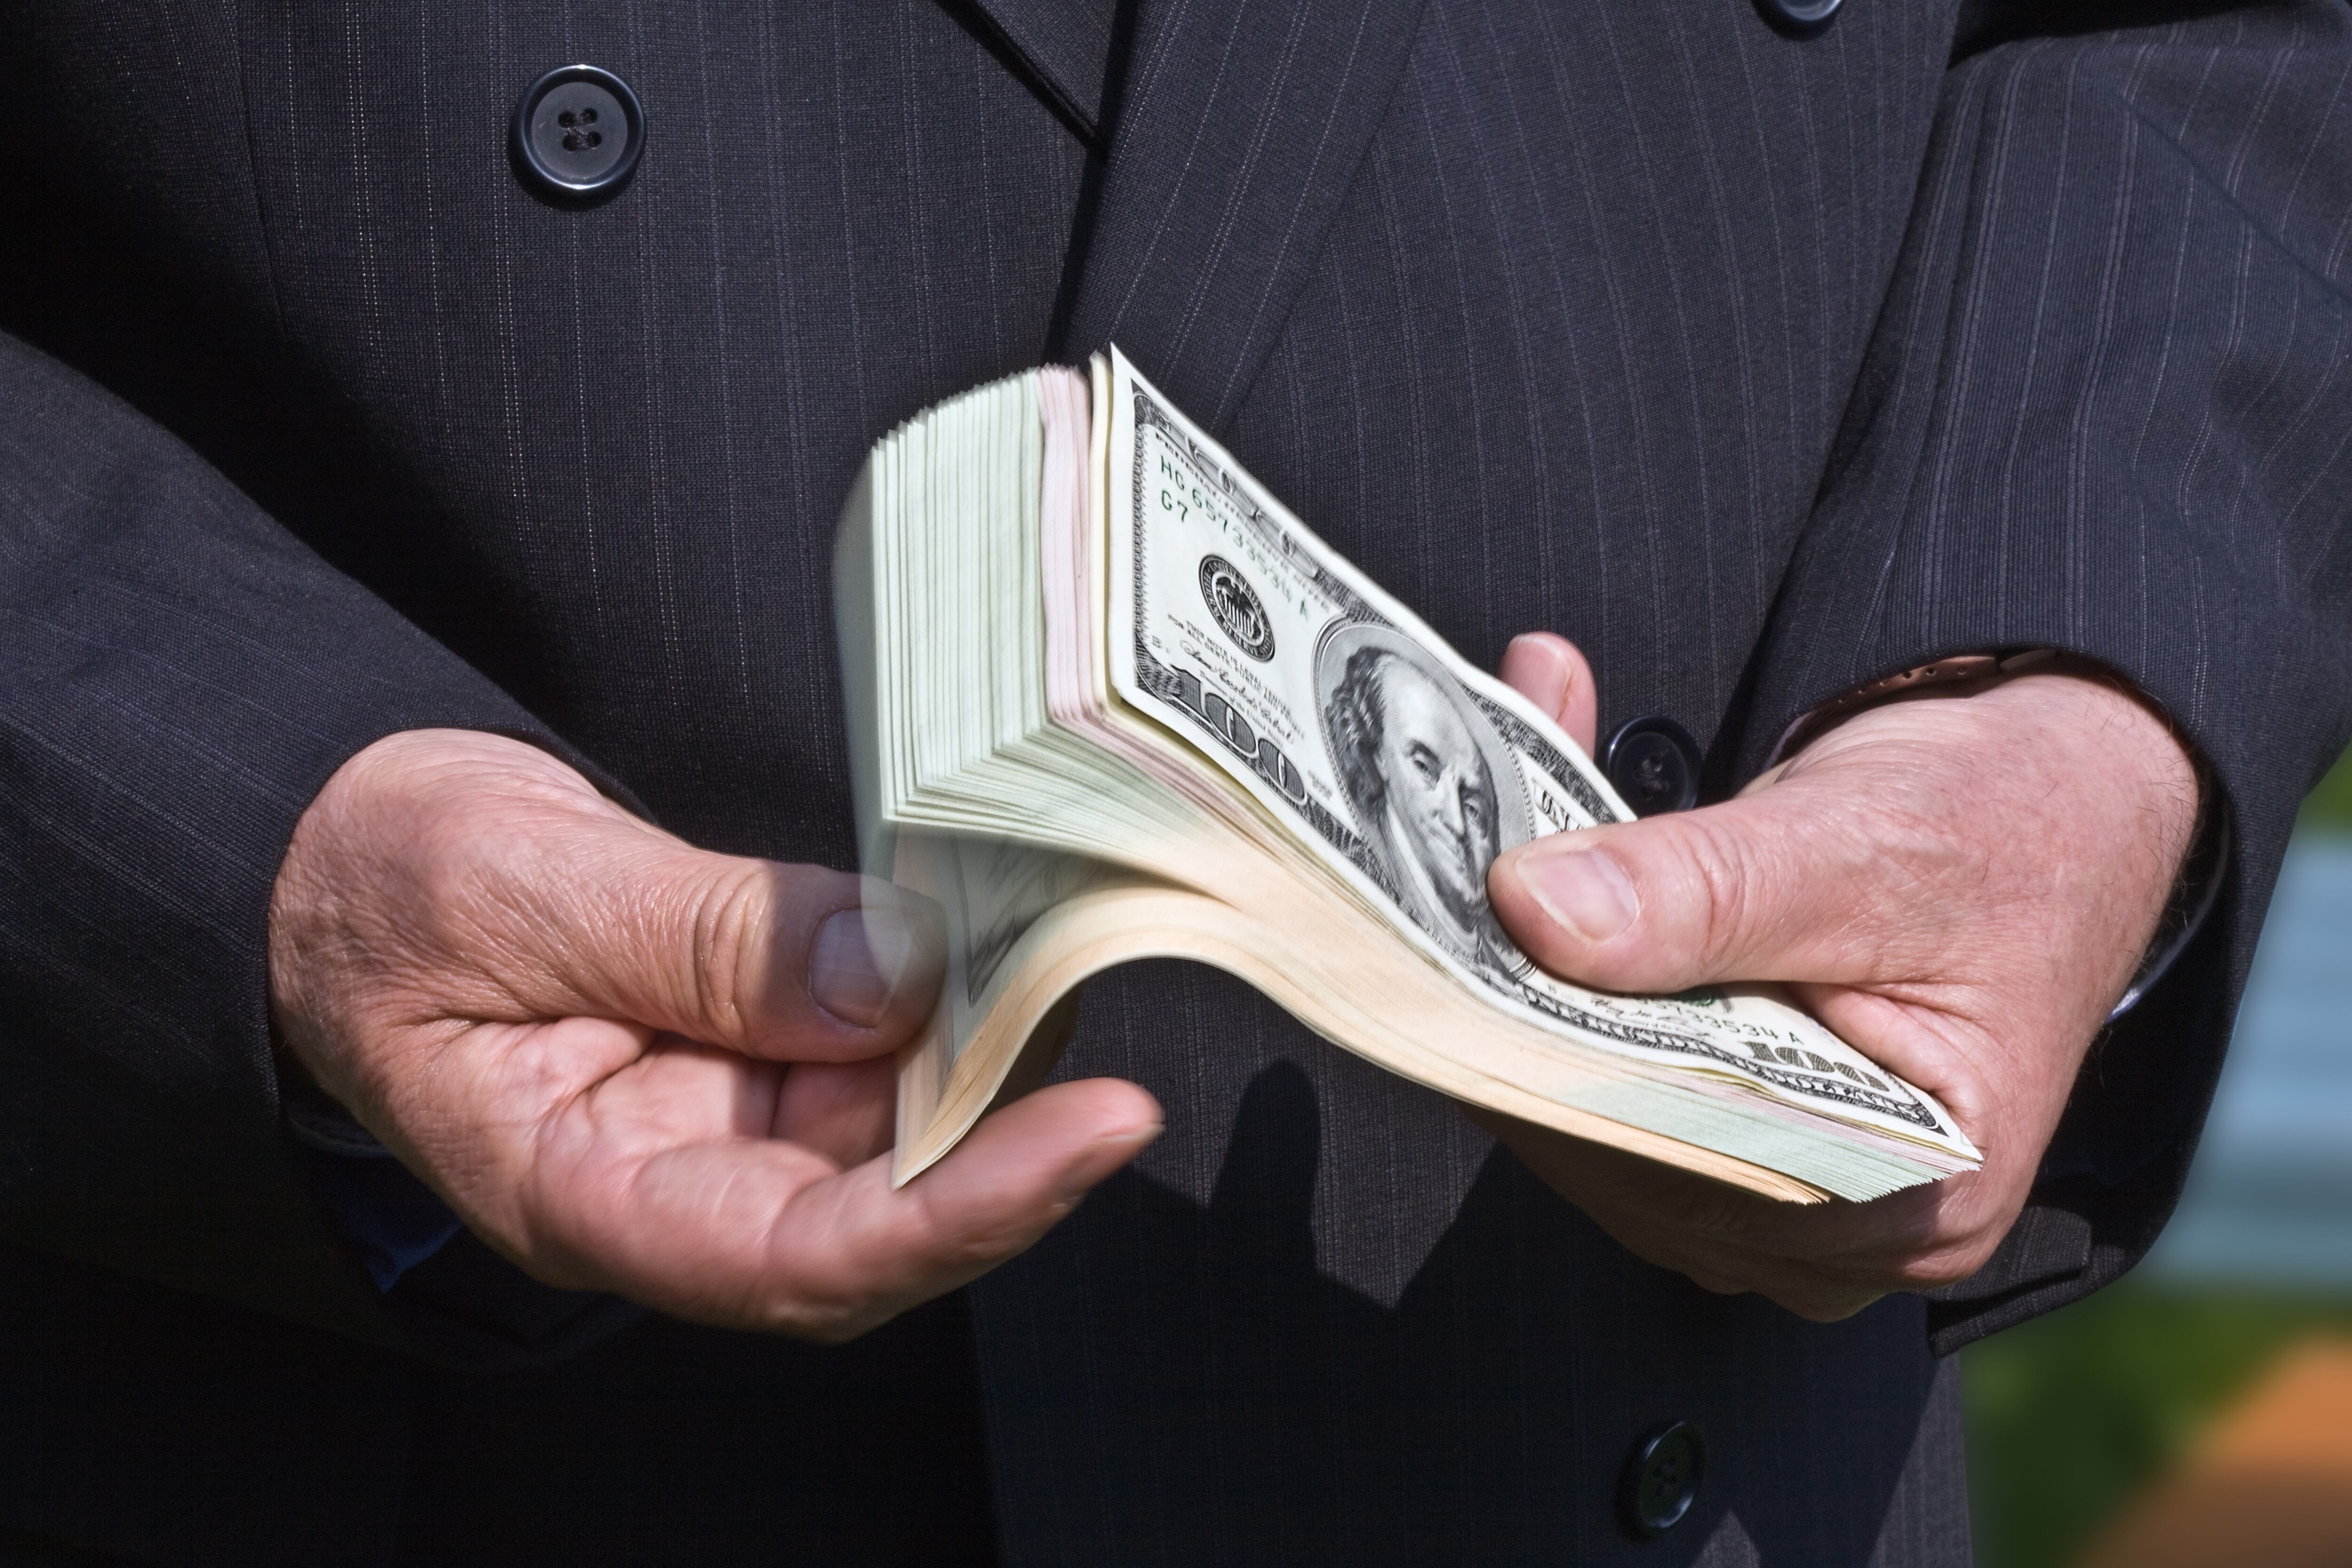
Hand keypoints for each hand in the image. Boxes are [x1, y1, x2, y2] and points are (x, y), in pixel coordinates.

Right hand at [268, 730, 1159, 1340]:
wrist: (337, 852)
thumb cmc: (380, 886)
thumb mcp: (513, 886)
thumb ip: (696, 937)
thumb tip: (894, 972)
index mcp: (575, 1193)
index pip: (793, 1259)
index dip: (959, 1210)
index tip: (1093, 1131)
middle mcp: (666, 1184)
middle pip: (876, 1221)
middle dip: (1012, 1141)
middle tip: (1116, 1031)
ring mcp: (716, 1122)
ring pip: (894, 1139)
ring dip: (993, 1068)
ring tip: (1070, 963)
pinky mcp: (749, 1053)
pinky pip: (871, 1056)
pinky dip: (946, 1008)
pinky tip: (1000, 948)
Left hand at [1481, 635, 2197, 1320]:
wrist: (2053, 793)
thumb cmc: (2003, 826)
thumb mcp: (1861, 842)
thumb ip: (1705, 887)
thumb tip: (1538, 914)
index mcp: (1918, 1199)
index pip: (1692, 1165)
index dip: (1566, 1070)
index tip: (1471, 971)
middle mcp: (1845, 1230)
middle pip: (1630, 1155)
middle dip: (1531, 1025)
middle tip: (1450, 904)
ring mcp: (1784, 1190)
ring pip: (1601, 1123)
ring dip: (1531, 997)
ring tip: (1482, 873)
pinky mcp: (1737, 1127)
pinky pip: (1611, 1085)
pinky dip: (1561, 993)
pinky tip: (1533, 898)